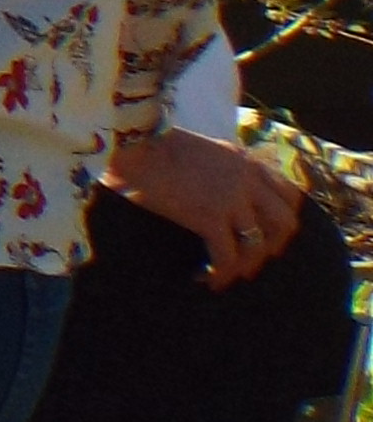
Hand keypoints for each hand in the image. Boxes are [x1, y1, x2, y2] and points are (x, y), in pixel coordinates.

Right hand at [107, 127, 305, 289]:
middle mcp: (246, 179)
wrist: (132, 144)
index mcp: (245, 161)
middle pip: (284, 223)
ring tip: (226, 273)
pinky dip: (218, 273)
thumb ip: (223, 167)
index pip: (288, 193)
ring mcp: (230, 198)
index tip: (268, 232)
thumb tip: (220, 193)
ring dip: (245, 264)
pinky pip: (226, 256)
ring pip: (257, 244)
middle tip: (252, 258)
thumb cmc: (154, 145)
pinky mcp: (209, 216)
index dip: (283, 217)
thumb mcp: (203, 149)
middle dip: (272, 246)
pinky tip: (203, 277)